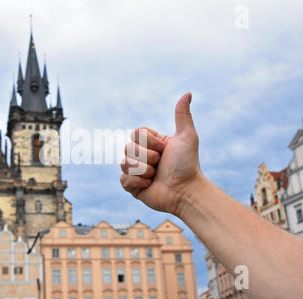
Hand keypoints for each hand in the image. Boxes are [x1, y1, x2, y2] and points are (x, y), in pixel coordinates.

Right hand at [120, 93, 202, 215]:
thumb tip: (188, 93)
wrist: (185, 191)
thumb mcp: (187, 136)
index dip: (148, 142)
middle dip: (146, 157)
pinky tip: (149, 185)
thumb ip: (182, 115)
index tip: (164, 149)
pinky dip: (137, 183)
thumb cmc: (188, 164)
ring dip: (143, 170)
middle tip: (160, 164)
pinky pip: (123, 179)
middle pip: (127, 147)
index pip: (135, 133)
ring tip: (155, 176)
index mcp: (151, 144)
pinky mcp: (132, 187)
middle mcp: (142, 156)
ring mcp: (136, 171)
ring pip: (124, 164)